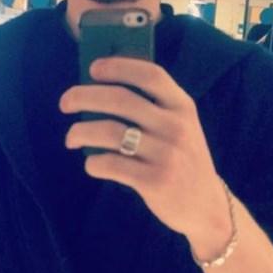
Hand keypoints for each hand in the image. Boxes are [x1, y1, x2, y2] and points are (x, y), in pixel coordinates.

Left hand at [59, 57, 232, 258]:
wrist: (206, 204)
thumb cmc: (182, 158)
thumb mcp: (181, 126)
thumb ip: (154, 107)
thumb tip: (102, 88)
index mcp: (183, 106)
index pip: (151, 75)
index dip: (119, 67)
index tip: (94, 68)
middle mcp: (176, 126)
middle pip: (121, 99)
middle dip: (85, 96)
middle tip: (65, 102)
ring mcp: (166, 154)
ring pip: (109, 131)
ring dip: (80, 131)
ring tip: (71, 137)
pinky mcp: (154, 181)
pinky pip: (110, 164)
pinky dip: (93, 162)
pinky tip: (93, 163)